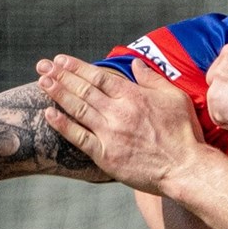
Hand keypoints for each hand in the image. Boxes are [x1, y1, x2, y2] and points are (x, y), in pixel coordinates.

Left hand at [36, 54, 207, 194]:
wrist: (185, 168)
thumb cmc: (184, 133)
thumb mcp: (175, 97)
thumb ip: (153, 79)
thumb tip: (136, 64)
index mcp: (134, 96)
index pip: (99, 76)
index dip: (77, 67)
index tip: (61, 60)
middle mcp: (118, 112)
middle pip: (83, 89)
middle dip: (60, 75)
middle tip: (42, 66)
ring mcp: (110, 133)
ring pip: (78, 109)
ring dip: (58, 94)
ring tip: (42, 82)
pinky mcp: (106, 155)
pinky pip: (79, 137)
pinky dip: (63, 125)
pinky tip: (49, 114)